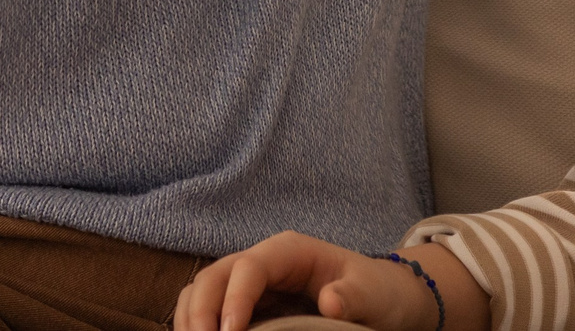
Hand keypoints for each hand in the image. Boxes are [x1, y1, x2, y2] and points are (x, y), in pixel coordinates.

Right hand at [176, 235, 480, 330]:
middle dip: (200, 310)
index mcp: (290, 251)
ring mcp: (250, 285)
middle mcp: (262, 263)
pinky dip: (197, 325)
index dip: (233, 298)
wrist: (383, 299)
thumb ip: (352, 296)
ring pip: (203, 291)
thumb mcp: (372, 294)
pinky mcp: (247, 307)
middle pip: (214, 275)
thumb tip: (330, 302)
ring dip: (191, 319)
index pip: (248, 267)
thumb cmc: (378, 292)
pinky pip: (210, 310)